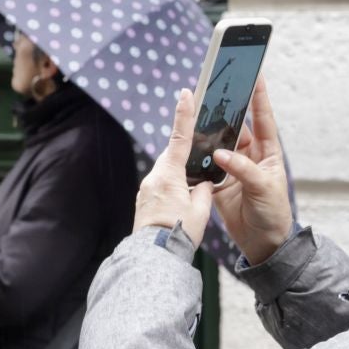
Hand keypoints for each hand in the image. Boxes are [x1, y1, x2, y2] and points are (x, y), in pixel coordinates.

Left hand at [133, 88, 214, 247]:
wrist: (153, 255)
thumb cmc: (179, 233)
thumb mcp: (201, 211)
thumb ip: (204, 190)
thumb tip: (203, 184)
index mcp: (169, 174)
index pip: (179, 138)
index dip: (184, 114)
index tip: (185, 93)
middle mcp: (154, 177)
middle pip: (174, 158)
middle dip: (188, 160)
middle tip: (201, 170)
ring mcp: (146, 189)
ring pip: (169, 174)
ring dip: (181, 180)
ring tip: (192, 200)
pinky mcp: (144, 200)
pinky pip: (162, 188)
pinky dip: (173, 191)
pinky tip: (180, 208)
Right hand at [209, 81, 293, 265]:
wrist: (263, 242)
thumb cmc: (273, 213)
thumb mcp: (264, 188)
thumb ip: (243, 169)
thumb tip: (221, 153)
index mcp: (268, 152)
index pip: (263, 119)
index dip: (259, 97)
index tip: (255, 74)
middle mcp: (249, 155)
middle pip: (235, 126)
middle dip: (226, 107)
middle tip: (215, 86)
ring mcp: (232, 167)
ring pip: (217, 142)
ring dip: (208, 130)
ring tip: (197, 110)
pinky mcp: (218, 181)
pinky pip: (205, 163)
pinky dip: (197, 155)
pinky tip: (187, 142)